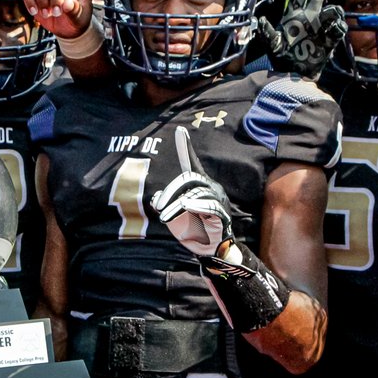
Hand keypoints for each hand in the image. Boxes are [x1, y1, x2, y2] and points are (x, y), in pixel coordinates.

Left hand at [150, 127, 232, 257]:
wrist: (210, 247)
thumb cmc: (193, 227)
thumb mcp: (174, 214)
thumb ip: (166, 203)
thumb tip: (155, 198)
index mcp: (198, 184)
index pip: (191, 163)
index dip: (185, 148)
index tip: (180, 130)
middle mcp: (209, 187)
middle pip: (189, 179)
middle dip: (171, 191)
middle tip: (158, 207)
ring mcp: (217, 199)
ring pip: (196, 193)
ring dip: (177, 205)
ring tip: (164, 216)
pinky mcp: (222, 213)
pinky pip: (209, 205)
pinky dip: (196, 205)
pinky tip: (186, 206)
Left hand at [256, 0, 345, 80]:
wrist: (295, 76)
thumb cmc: (282, 59)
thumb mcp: (272, 45)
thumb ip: (267, 32)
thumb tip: (260, 19)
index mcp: (295, 15)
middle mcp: (309, 17)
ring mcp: (320, 27)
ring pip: (331, 10)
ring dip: (332, 11)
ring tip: (330, 15)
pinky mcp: (329, 40)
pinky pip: (338, 29)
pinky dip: (337, 27)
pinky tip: (333, 29)